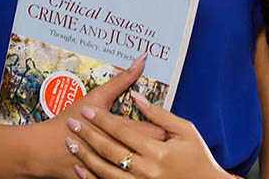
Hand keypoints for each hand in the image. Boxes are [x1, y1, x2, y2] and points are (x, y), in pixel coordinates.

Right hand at [37, 55, 166, 177]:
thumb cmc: (69, 121)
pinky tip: (134, 163)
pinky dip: (131, 170)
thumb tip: (141, 60)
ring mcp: (114, 169)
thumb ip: (122, 80)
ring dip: (148, 156)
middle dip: (160, 141)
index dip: (164, 125)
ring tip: (151, 149)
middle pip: (155, 149)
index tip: (164, 121)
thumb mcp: (96, 97)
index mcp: (122, 130)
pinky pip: (125, 177)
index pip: (158, 130)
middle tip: (163, 134)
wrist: (43, 150)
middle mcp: (121, 152)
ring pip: (143, 167)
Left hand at [65, 89, 228, 178]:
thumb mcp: (186, 131)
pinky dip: (91, 177)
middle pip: (109, 149)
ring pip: (103, 169)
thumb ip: (161, 115)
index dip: (102, 120)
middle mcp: (147, 170)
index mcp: (158, 151)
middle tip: (72, 121)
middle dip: (88, 134)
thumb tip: (138, 97)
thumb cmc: (198, 158)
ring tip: (70, 140)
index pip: (122, 131)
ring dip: (85, 154)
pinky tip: (79, 167)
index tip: (86, 110)